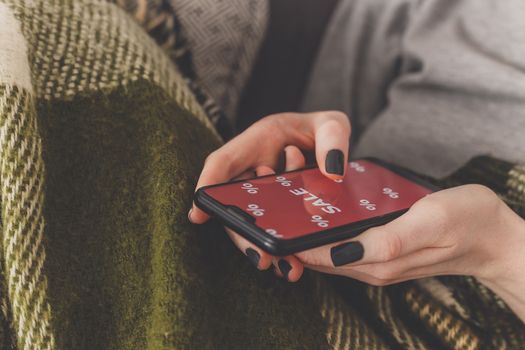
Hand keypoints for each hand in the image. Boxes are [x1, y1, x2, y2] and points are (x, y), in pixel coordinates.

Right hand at [189, 111, 350, 279]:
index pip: (223, 161)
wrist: (333, 145)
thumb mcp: (333, 124)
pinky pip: (270, 230)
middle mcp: (253, 169)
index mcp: (259, 141)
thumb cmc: (326, 129)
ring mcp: (263, 192)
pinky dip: (280, 248)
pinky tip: (294, 265)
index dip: (206, 185)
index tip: (199, 213)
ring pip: (251, 222)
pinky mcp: (275, 210)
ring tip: (286, 267)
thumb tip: (332, 172)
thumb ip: (333, 139)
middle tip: (261, 257)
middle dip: (242, 232)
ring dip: (262, 246)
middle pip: (234, 202)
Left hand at [292, 184, 524, 321]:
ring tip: (288, 205)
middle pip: (319, 256)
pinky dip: (326, 231)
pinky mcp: (383, 251)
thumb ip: (387, 241)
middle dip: (293, 235)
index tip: (271, 223)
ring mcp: (376, 261)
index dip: (293, 241)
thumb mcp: (429, 222)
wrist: (495, 236)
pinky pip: (344, 244)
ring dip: (306, 232)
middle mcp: (371, 266)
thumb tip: (342, 251)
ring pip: (328, 250)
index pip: (320, 256)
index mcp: (377, 262)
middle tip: (274, 206)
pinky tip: (319, 213)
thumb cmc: (468, 222)